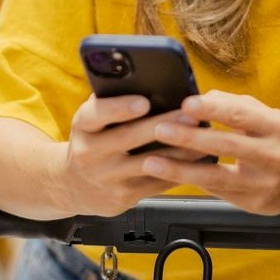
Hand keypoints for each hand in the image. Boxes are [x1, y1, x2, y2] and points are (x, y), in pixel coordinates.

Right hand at [59, 94, 204, 216]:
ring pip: (149, 163)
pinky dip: (179, 171)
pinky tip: (198, 161)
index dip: (119, 108)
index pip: (95, 114)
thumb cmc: (94, 141)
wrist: (75, 185)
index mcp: (83, 126)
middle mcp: (89, 153)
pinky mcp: (122, 197)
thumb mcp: (92, 122)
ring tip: (204, 137)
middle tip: (191, 115)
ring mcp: (106, 177)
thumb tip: (149, 82)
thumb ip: (112, 103)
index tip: (143, 102)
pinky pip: (156, 183)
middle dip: (163, 125)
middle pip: (129, 137)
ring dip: (179, 151)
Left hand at [140, 91, 279, 214]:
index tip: (186, 104)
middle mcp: (273, 156)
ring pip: (217, 177)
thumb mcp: (269, 117)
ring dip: (180, 170)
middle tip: (159, 130)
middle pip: (226, 146)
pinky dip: (192, 183)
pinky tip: (170, 177)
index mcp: (276, 127)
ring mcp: (264, 184)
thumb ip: (236, 106)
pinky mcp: (255, 205)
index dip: (212, 110)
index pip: (241, 115)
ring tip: (152, 162)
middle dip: (189, 139)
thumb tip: (201, 98)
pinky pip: (218, 192)